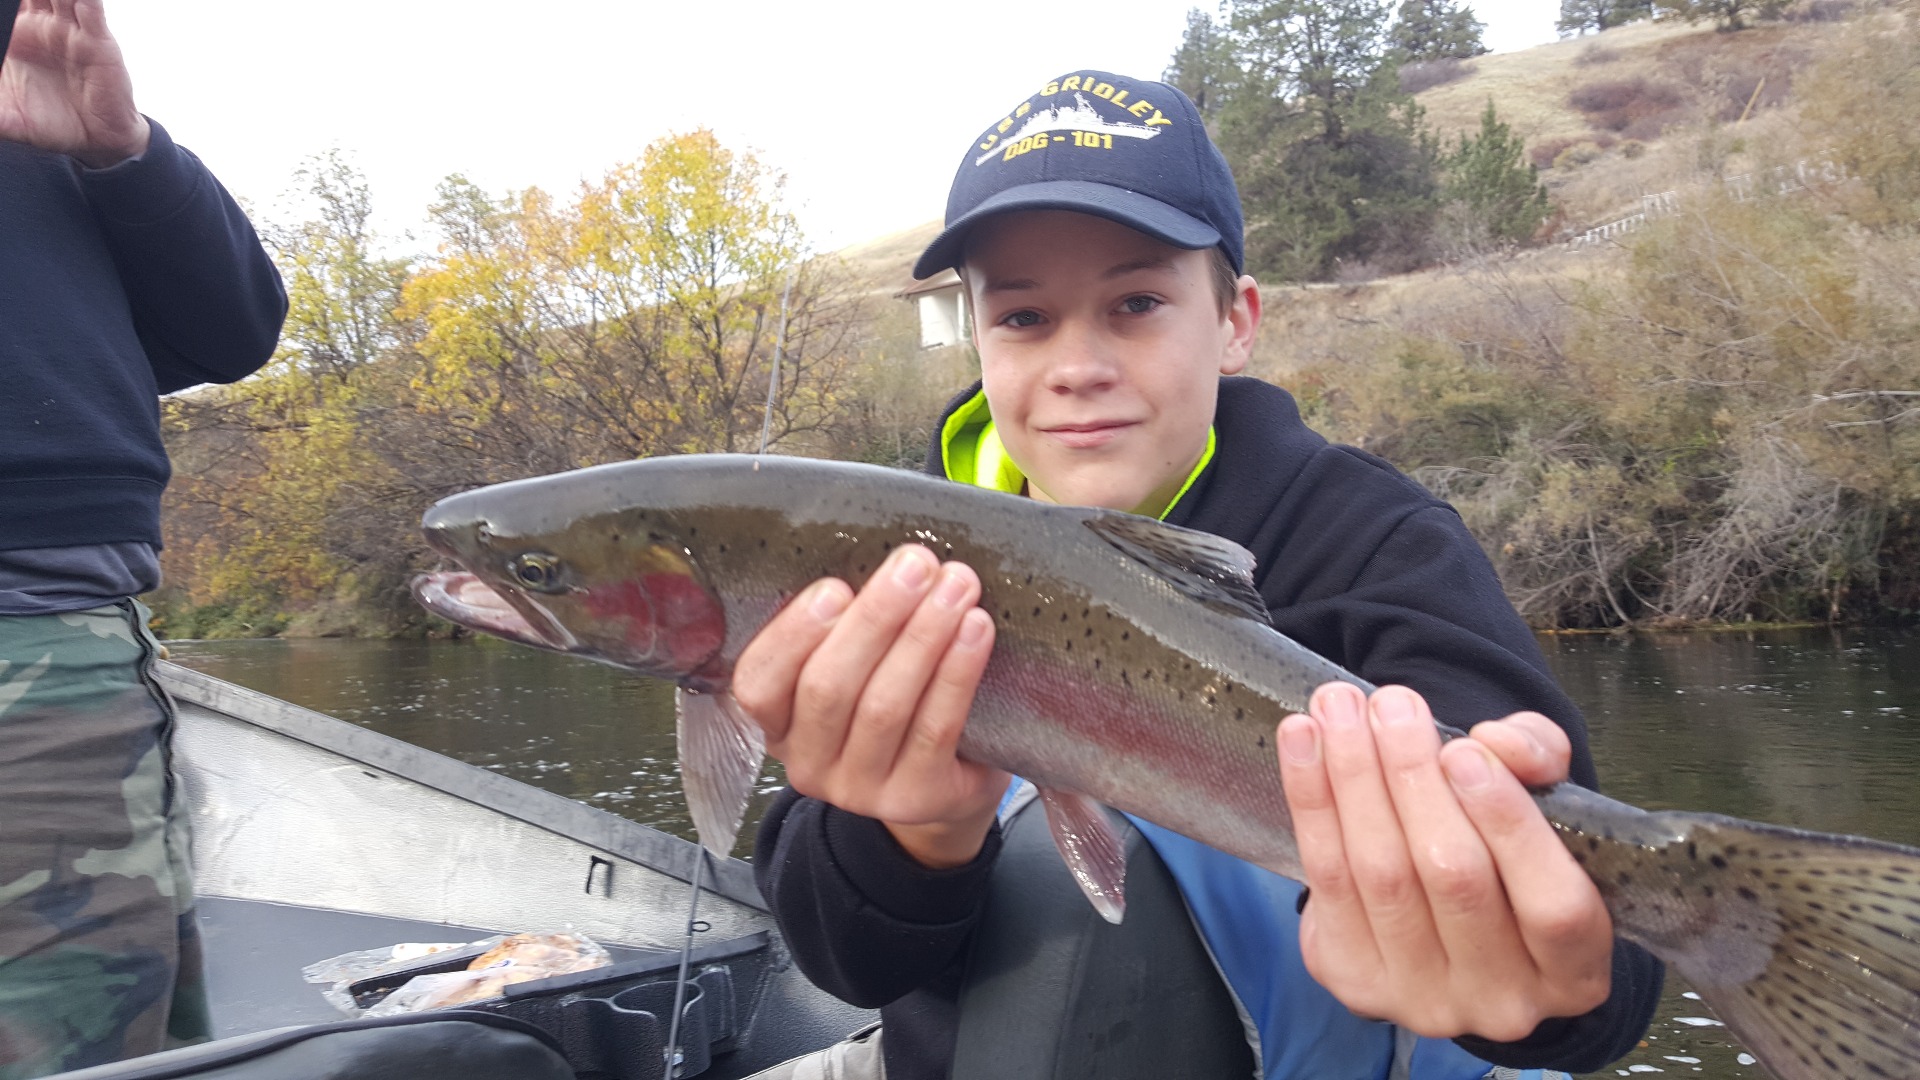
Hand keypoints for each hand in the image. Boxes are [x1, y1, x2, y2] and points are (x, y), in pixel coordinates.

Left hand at [1, 0, 149, 166]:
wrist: (95, 143)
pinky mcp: (98, 42)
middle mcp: (44, 27)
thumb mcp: (6, 116)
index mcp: (17, 35)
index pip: (6, 6)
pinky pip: (92, 11)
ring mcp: (71, 31)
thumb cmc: (52, 124)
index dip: (2, 4)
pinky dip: (87, 0)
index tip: (0, 9)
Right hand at [731, 545, 1006, 868]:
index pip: (758, 684)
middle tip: (917, 564)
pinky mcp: (916, 799)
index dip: (792, 635)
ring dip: (924, 636)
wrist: (948, 784)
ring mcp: (860, 789)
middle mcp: (809, 763)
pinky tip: (976, 629)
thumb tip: (885, 560)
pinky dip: (956, 673)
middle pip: (829, 688)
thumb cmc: (897, 703)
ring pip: (884, 706)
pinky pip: (935, 728)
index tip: (835, 587)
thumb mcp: (857, 669)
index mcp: (780, 722)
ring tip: (957, 586)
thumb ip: (849, 628)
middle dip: (876, 617)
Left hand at [1276, 683, 1613, 1041]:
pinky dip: (1309, 799)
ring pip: (1380, 875)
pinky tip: (1302, 740)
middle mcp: (1502, 1001)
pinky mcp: (1352, 979)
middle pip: (1451, 878)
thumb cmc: (1509, 856)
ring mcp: (1422, 1000)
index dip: (1508, 824)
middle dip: (1412, 778)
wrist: (1448, 923)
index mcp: (1574, 971)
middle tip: (1391, 704)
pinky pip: (1325, 879)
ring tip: (1338, 707)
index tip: (1465, 750)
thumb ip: (1539, 762)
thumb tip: (1499, 742)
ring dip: (1352, 777)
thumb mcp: (1546, 805)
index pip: (1553, 906)